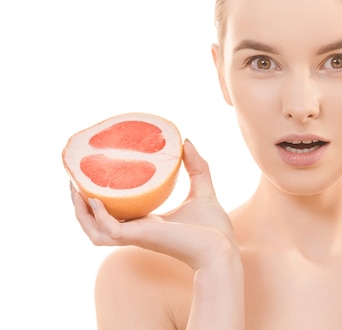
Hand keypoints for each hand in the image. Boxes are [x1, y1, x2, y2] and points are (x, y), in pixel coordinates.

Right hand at [71, 139, 238, 270]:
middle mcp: (138, 231)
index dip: (98, 201)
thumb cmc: (213, 228)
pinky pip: (111, 231)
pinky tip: (95, 200)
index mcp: (147, 223)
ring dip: (81, 214)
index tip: (90, 179)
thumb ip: (196, 166)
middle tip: (73, 182)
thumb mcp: (202, 190)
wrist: (222, 248)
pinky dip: (99, 217)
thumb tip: (187, 141)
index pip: (114, 215)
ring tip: (75, 190)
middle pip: (96, 225)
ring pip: (95, 231)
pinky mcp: (142, 238)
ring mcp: (138, 237)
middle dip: (80, 207)